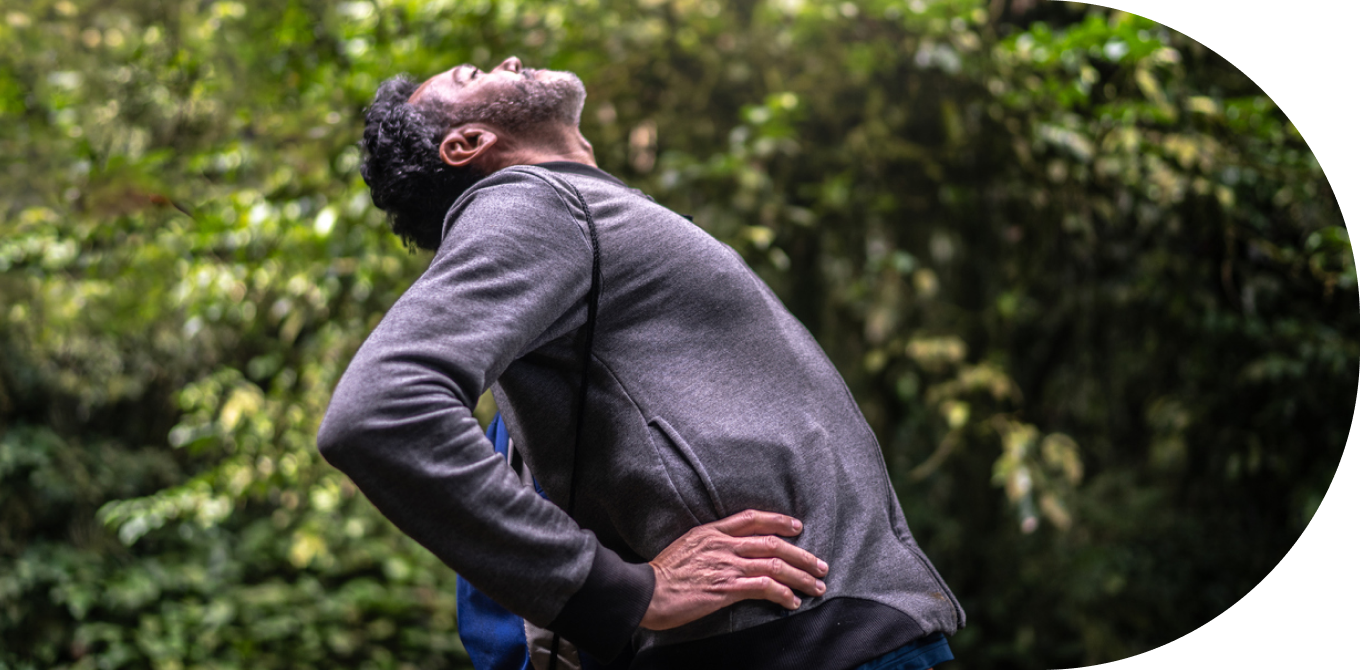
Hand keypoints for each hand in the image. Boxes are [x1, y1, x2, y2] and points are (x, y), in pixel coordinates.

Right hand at [639, 509, 829, 630]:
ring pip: (774, 565)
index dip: (778, 520)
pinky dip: (783, 594)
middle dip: (801, 554)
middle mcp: (723, 545)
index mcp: (711, 532)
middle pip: (772, 543)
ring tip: (816, 586)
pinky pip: (763, 588)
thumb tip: (725, 550)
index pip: (751, 518)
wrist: (646, 591)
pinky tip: (792, 601)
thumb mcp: (685, 546)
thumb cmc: (661, 574)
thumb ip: (708, 544)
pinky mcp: (726, 588)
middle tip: (820, 565)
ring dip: (800, 576)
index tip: (797, 526)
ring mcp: (726, 566)